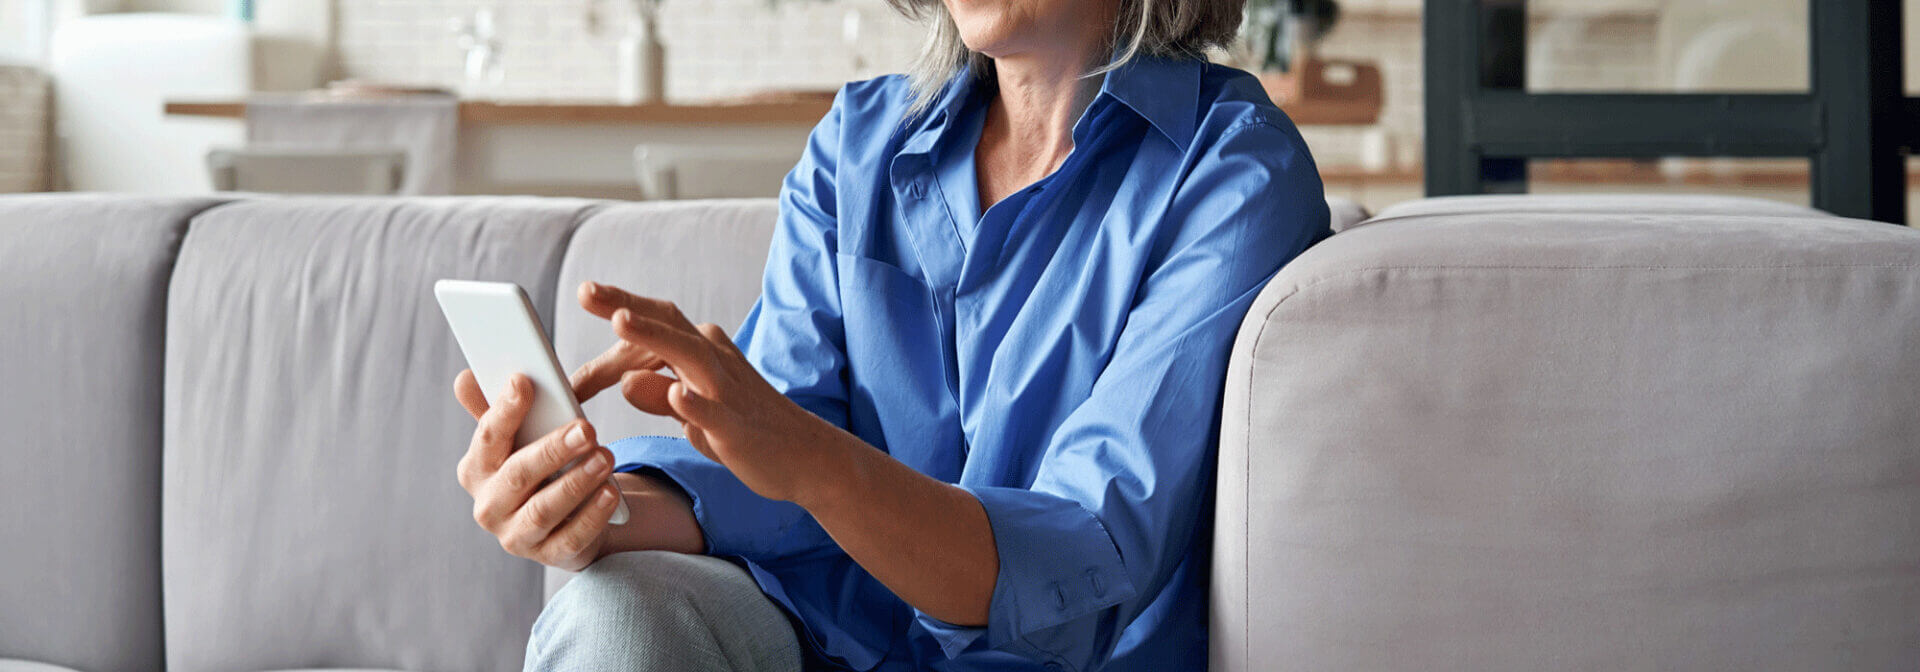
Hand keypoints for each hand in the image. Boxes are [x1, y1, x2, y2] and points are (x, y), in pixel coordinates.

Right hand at [452, 371, 702, 569]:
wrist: (564, 518)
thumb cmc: (537, 466)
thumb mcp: (519, 438)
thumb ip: (497, 409)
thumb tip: (465, 378)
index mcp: (476, 470)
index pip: (488, 438)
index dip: (504, 410)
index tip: (524, 381)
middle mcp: (489, 506)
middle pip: (518, 475)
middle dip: (552, 450)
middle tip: (586, 428)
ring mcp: (516, 536)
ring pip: (544, 509)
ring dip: (576, 482)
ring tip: (605, 458)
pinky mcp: (549, 555)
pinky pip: (571, 537)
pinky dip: (592, 515)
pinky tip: (611, 494)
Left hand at [576, 281, 856, 504]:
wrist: (807, 457)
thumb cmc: (746, 430)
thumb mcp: (693, 412)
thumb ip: (659, 394)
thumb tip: (624, 381)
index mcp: (704, 351)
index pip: (657, 323)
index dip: (620, 310)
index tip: (587, 293)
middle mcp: (715, 361)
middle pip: (668, 325)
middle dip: (627, 305)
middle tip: (586, 291)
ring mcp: (728, 392)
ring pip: (689, 356)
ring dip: (655, 337)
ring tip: (620, 321)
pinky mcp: (737, 427)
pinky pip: (714, 412)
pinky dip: (694, 402)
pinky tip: (675, 394)